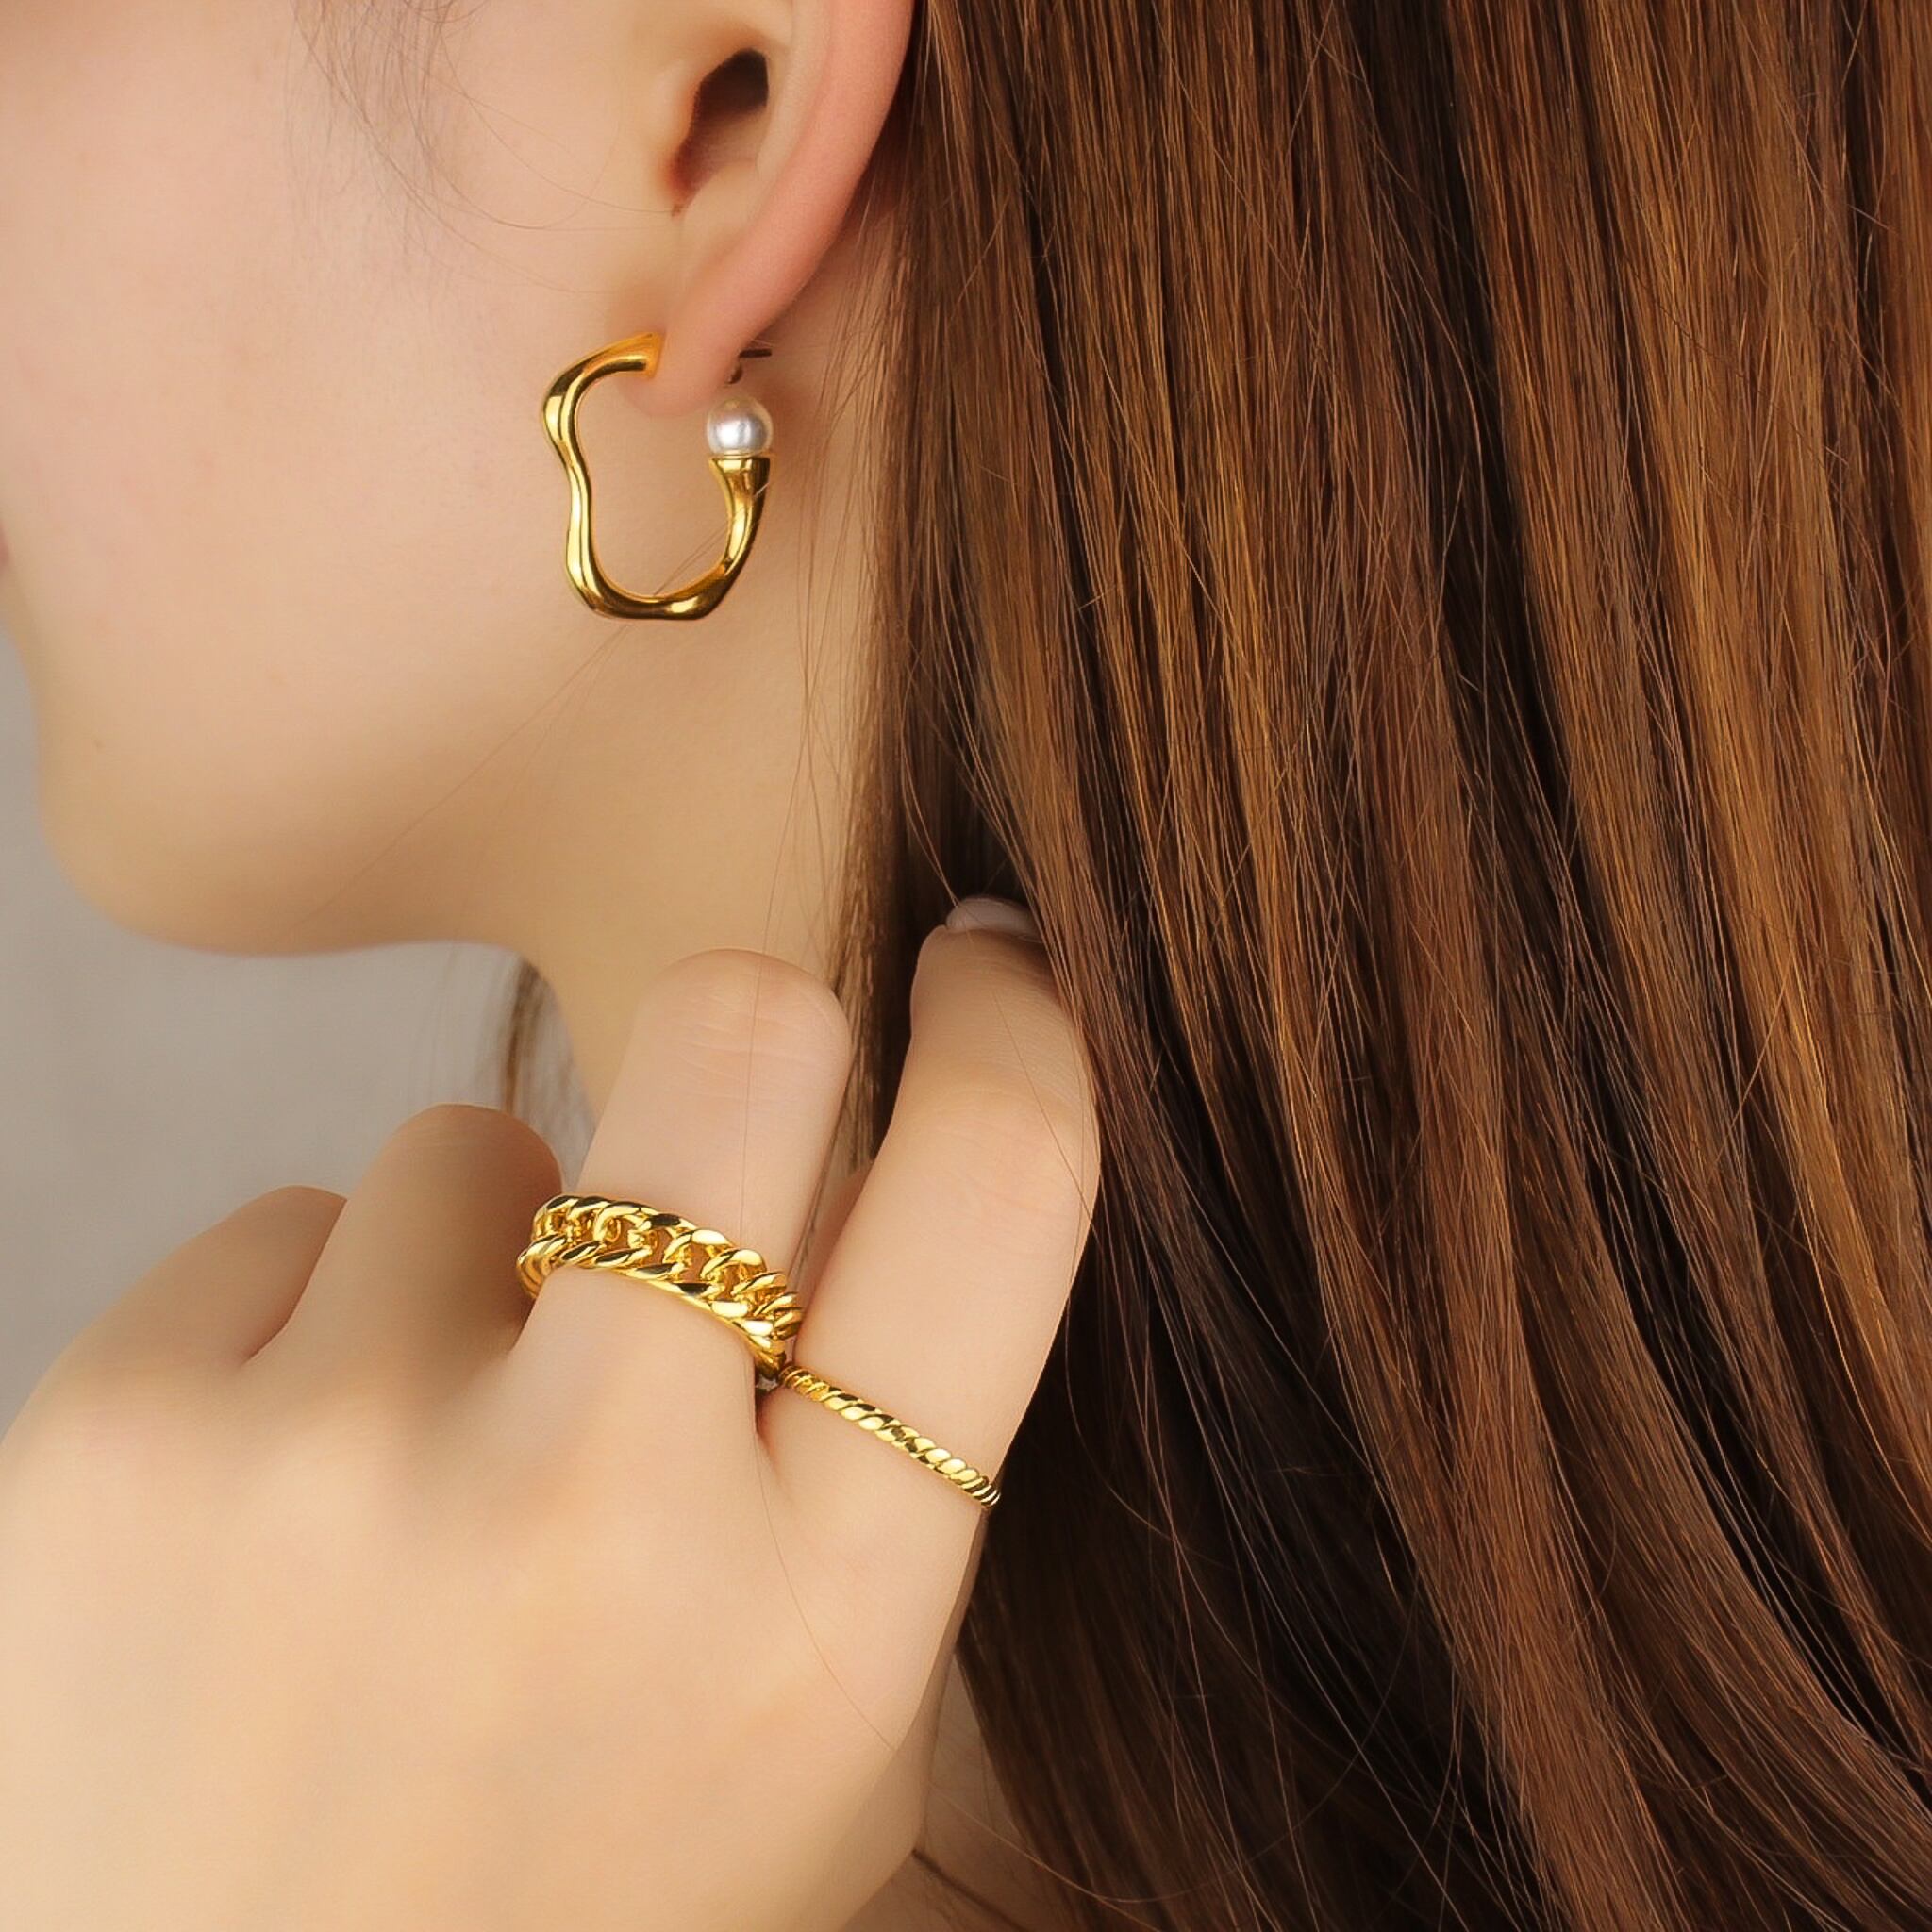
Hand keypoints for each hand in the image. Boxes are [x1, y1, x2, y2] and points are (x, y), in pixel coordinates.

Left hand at [0, 909, 1099, 1931]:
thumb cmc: (567, 1911)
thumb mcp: (816, 1750)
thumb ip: (872, 1477)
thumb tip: (869, 1162)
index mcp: (825, 1620)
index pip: (999, 1181)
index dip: (1015, 1020)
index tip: (981, 964)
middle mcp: (600, 1524)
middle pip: (743, 1027)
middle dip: (749, 1040)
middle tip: (713, 1135)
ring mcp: (343, 1468)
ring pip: (478, 1132)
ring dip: (489, 1256)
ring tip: (436, 1466)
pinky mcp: (121, 1439)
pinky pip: (288, 1221)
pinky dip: (314, 1329)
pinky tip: (290, 1508)